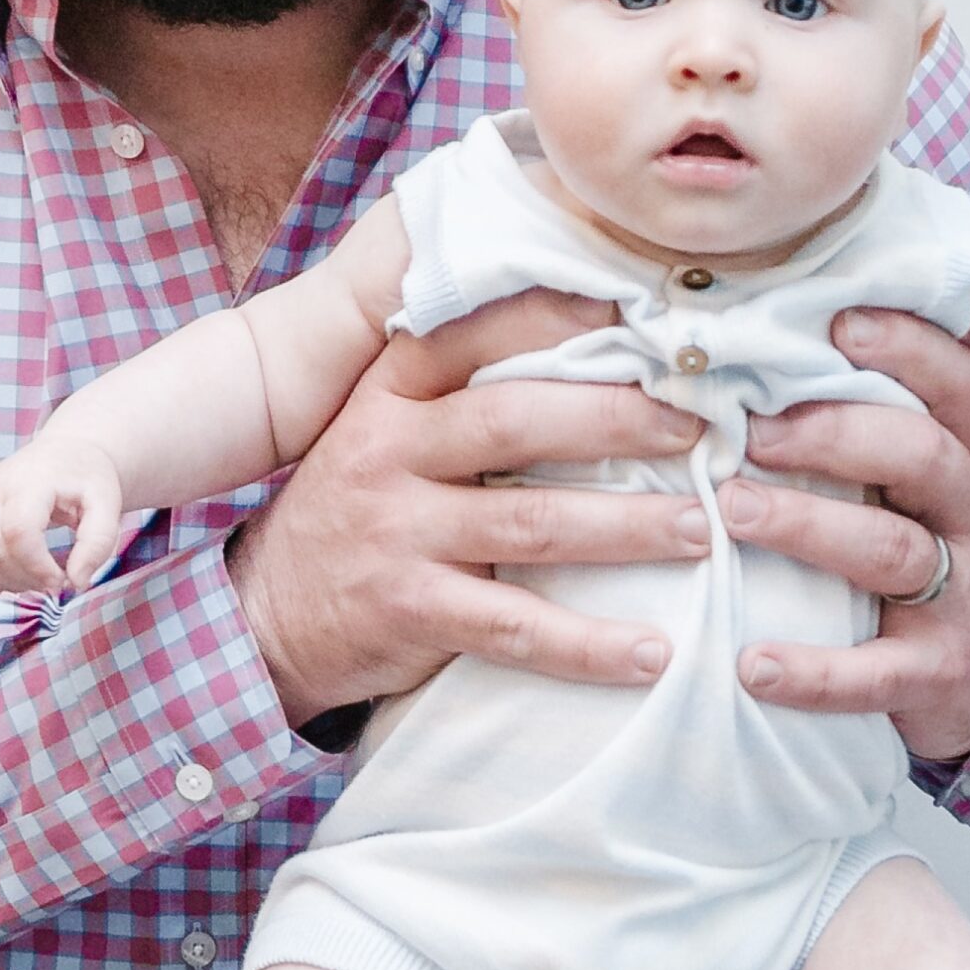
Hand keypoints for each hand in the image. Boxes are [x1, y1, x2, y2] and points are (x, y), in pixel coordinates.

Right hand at [0, 437, 130, 597]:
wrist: (63, 454)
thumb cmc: (87, 480)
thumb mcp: (108, 505)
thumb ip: (97, 544)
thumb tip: (76, 584)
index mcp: (30, 482)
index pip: (19, 533)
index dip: (38, 567)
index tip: (62, 582)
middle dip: (27, 580)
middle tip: (54, 583)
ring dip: (5, 583)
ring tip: (36, 579)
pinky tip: (13, 577)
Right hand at [229, 290, 710, 729]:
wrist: (268, 612)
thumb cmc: (361, 504)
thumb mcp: (386, 427)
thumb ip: (461, 388)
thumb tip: (596, 336)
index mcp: (389, 391)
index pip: (475, 333)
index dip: (559, 318)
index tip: (644, 316)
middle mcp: (388, 449)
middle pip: (518, 420)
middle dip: (619, 420)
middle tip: (701, 429)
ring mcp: (397, 531)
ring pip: (531, 523)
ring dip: (627, 527)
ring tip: (700, 528)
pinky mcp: (411, 610)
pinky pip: (516, 626)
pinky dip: (589, 644)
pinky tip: (653, 653)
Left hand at [721, 307, 969, 770]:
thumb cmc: (917, 557)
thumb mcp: (909, 485)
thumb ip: (860, 424)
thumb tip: (752, 342)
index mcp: (965, 457)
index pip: (954, 385)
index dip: (905, 347)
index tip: (835, 322)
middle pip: (921, 453)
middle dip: (836, 433)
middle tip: (753, 430)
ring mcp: (963, 597)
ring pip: (891, 550)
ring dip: (807, 526)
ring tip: (731, 510)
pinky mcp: (940, 674)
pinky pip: (877, 673)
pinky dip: (814, 671)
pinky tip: (753, 666)